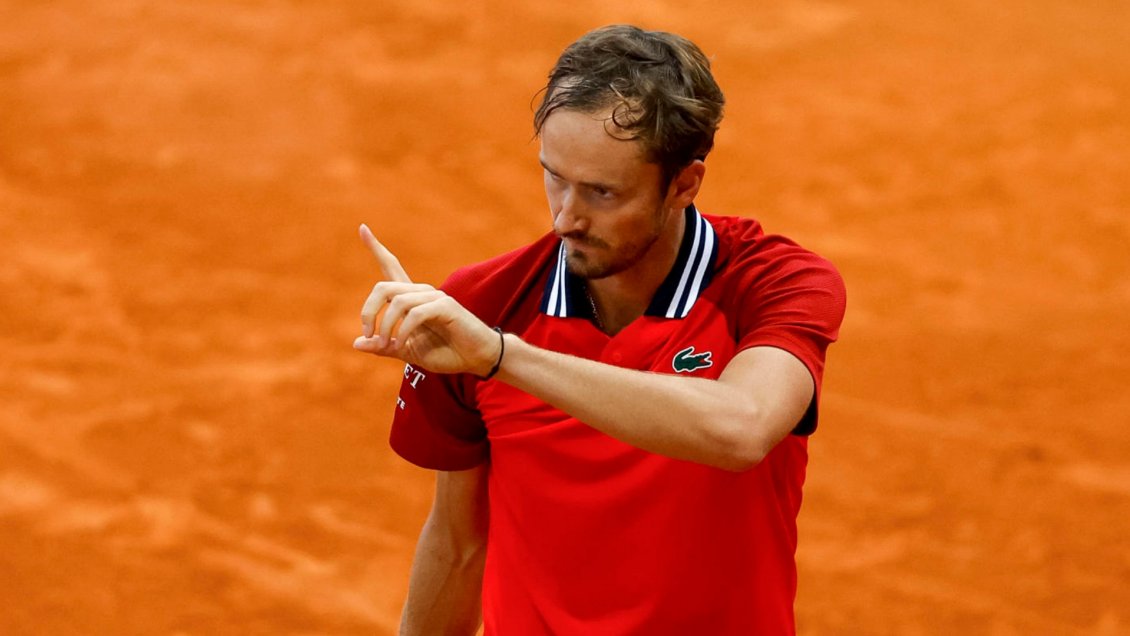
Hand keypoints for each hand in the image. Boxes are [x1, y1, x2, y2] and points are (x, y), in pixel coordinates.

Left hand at [352, 224, 500, 375]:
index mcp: (412, 299)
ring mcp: (435, 297)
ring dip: (386, 327)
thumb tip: (356, 343)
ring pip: (398, 302)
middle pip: (383, 287)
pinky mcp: (446, 307)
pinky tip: (403, 344)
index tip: (362, 228)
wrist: (477, 359)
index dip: (376, 248)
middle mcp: (422, 293)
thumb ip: (385, 347)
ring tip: (388, 346)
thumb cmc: (447, 352)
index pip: (392, 267)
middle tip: (368, 334)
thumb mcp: (408, 352)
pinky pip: (415, 314)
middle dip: (368, 311)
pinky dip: (404, 331)